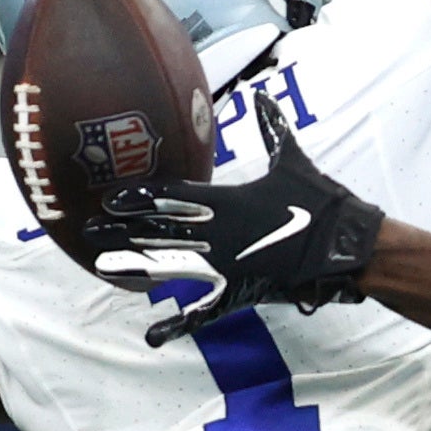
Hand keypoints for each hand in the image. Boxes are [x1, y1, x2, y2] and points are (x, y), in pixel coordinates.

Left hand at [92, 86, 388, 340]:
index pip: (171, 196)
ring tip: (100, 265)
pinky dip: (178, 325)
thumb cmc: (321, 201)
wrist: (345, 246)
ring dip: (133, 266)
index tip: (108, 196)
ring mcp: (225, 265)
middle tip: (86, 229)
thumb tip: (265, 94)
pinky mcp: (238, 292)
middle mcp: (217, 232)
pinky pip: (202, 313)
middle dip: (121, 228)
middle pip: (158, 229)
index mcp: (226, 199)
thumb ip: (272, 128)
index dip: (138, 196)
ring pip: (168, 265)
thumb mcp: (293, 159)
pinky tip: (152, 336)